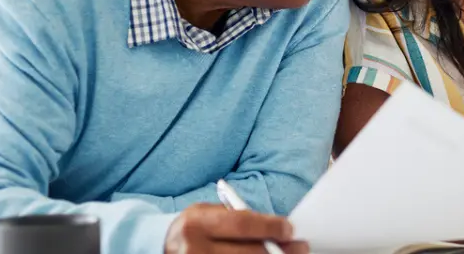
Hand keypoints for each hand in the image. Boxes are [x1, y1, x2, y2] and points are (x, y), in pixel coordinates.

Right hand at [164, 204, 307, 253]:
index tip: (289, 229)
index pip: (242, 224)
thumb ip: (238, 219)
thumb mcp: (208, 214)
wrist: (163, 248)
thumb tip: (278, 229)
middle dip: (280, 251)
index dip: (270, 226)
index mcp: (197, 223)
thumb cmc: (194, 229)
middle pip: (249, 253)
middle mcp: (194, 249)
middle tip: (300, 247)